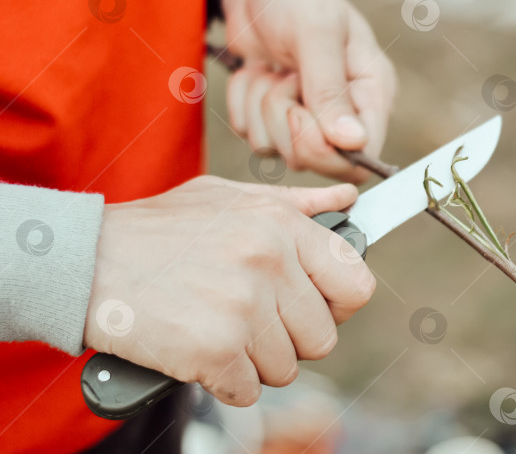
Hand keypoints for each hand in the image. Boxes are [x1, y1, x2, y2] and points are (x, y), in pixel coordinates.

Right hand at [83, 176, 374, 406]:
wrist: (85, 260)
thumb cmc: (160, 230)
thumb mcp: (229, 197)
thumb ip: (296, 203)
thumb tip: (346, 204)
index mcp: (282, 225)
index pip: (357, 284)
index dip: (338, 304)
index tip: (314, 307)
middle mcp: (269, 262)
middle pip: (322, 338)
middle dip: (289, 337)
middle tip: (249, 320)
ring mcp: (243, 307)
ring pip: (286, 368)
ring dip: (254, 360)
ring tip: (217, 328)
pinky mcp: (213, 349)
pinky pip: (247, 389)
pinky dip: (223, 380)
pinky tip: (197, 349)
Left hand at [221, 0, 396, 182]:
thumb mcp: (316, 31)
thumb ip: (330, 89)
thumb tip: (352, 143)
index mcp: (373, 94)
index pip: (363, 158)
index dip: (327, 152)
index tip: (299, 114)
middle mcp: (346, 113)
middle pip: (315, 160)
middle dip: (286, 119)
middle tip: (285, 76)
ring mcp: (310, 118)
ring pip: (276, 149)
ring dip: (261, 106)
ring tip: (272, 67)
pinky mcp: (276, 118)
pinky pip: (251, 135)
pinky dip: (243, 103)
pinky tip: (257, 71)